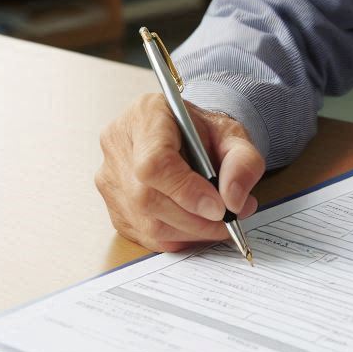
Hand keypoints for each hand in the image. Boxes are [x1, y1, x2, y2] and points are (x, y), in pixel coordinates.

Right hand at [95, 93, 264, 252]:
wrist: (185, 133)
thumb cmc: (204, 131)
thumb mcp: (233, 134)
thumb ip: (242, 161)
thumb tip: (234, 200)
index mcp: (146, 115)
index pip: (154, 163)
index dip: (186, 191)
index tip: (219, 207)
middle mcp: (118, 145)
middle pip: (148, 198)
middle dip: (196, 219)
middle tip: (231, 219)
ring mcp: (110, 178)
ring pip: (146, 222)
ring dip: (190, 231)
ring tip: (221, 222)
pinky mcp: (113, 206)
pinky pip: (143, 234)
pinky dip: (177, 237)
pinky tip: (199, 226)